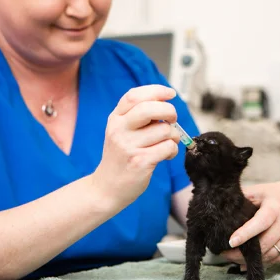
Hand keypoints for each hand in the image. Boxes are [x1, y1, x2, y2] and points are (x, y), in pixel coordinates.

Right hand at [92, 85, 180, 205]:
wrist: (106, 188)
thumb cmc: (119, 158)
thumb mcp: (120, 132)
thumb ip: (136, 116)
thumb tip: (165, 102)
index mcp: (115, 119)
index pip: (134, 95)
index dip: (156, 91)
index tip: (170, 94)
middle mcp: (119, 130)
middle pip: (150, 108)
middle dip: (169, 111)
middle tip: (172, 120)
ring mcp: (128, 146)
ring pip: (164, 130)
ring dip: (173, 136)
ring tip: (166, 144)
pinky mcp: (140, 162)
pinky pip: (168, 147)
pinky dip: (172, 151)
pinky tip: (165, 156)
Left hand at [221, 181, 279, 268]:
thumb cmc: (275, 195)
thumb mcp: (259, 191)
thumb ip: (244, 198)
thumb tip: (222, 207)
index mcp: (275, 207)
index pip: (260, 222)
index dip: (246, 233)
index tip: (231, 242)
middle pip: (264, 244)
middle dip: (242, 252)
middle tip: (225, 254)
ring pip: (270, 255)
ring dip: (251, 260)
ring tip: (233, 258)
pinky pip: (278, 259)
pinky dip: (263, 263)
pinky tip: (248, 262)